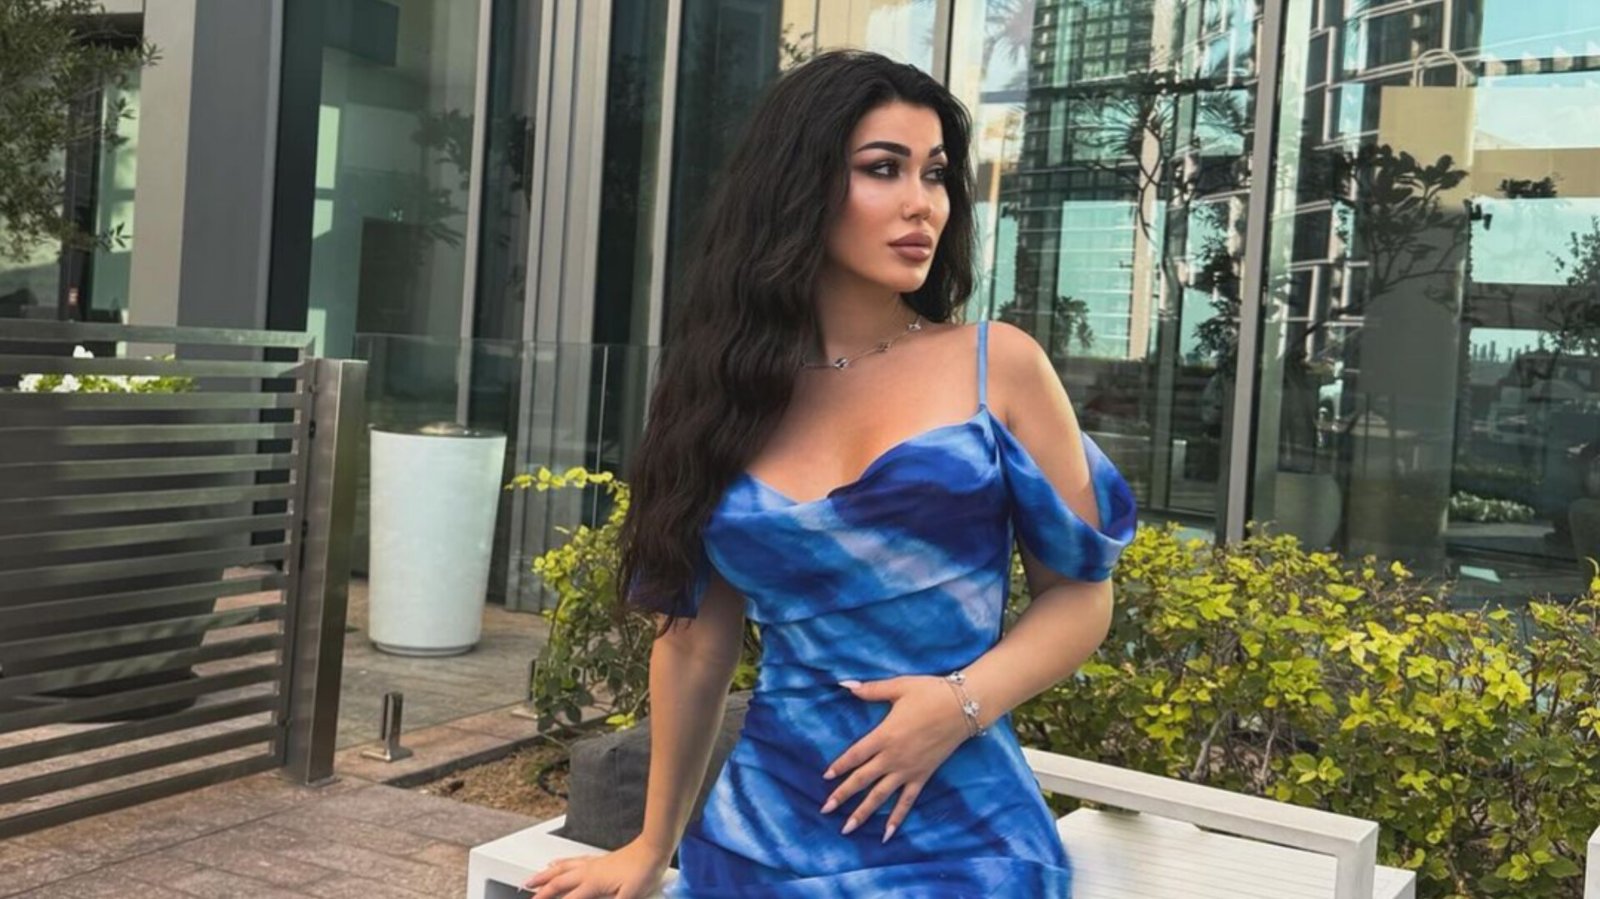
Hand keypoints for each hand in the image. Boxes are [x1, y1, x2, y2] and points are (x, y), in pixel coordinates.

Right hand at [520, 838, 670, 898]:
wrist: (653, 849)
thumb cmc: (643, 872)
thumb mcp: (628, 898)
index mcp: (593, 884)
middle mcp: (588, 872)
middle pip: (558, 882)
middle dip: (540, 891)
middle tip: (527, 895)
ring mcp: (592, 864)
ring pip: (561, 869)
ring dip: (544, 875)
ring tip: (530, 880)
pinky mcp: (598, 860)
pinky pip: (572, 861)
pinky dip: (560, 863)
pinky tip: (555, 862)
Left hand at [820, 675, 972, 843]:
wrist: (963, 708)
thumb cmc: (930, 693)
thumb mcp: (898, 687)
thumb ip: (870, 690)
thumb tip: (844, 684)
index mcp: (884, 735)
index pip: (855, 755)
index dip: (839, 766)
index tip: (826, 778)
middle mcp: (893, 757)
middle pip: (862, 780)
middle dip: (842, 796)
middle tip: (825, 810)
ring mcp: (908, 770)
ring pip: (880, 796)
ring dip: (862, 813)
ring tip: (847, 828)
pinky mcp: (922, 776)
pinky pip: (907, 801)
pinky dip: (897, 818)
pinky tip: (887, 834)